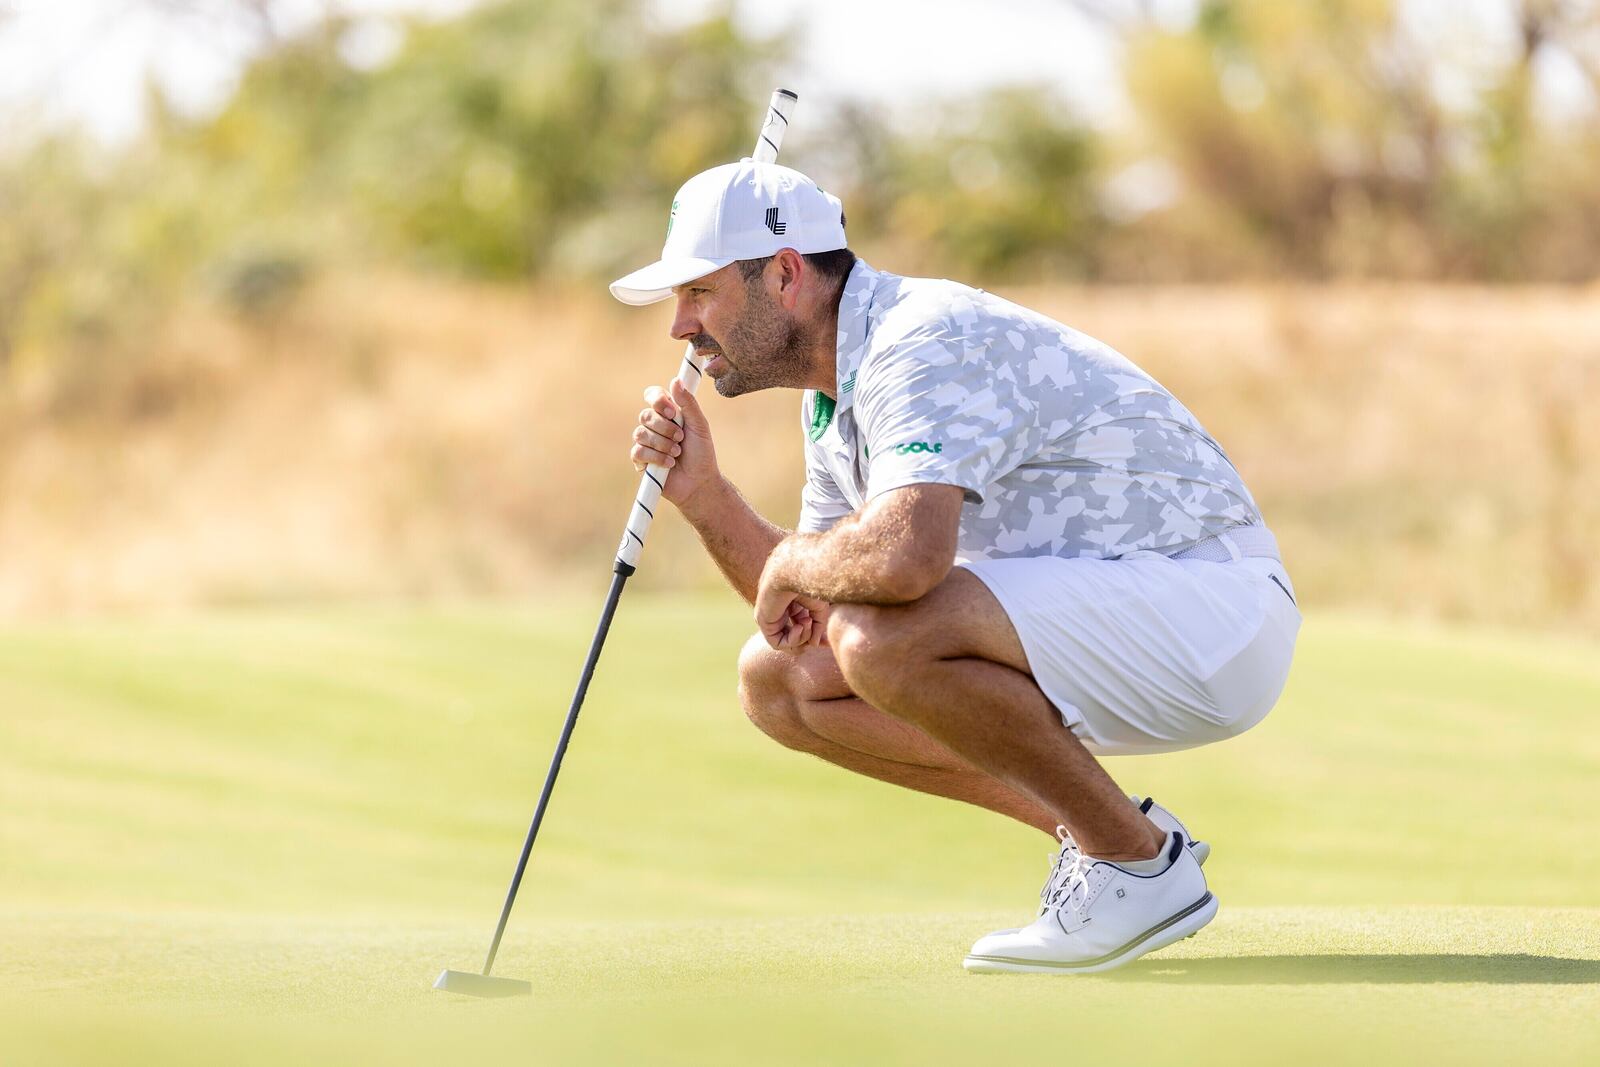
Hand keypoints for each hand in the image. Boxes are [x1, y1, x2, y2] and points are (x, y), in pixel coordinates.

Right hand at [630, 379, 717, 505]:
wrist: (700, 482)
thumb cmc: (702, 453)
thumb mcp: (699, 425)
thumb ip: (688, 403)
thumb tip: (676, 380)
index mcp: (667, 413)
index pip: (652, 395)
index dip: (657, 400)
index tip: (671, 411)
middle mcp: (654, 425)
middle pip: (645, 415)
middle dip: (665, 428)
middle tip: (681, 438)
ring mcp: (646, 443)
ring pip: (640, 433)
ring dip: (662, 444)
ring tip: (677, 453)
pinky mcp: (640, 460)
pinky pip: (638, 451)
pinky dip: (656, 457)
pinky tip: (669, 464)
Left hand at [755, 566, 831, 651]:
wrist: (794, 570)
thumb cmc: (807, 583)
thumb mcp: (819, 607)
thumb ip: (818, 626)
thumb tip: (815, 644)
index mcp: (791, 605)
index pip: (801, 628)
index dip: (815, 637)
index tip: (827, 643)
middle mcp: (779, 612)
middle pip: (793, 639)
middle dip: (808, 642)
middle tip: (822, 642)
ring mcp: (769, 618)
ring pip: (786, 643)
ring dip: (802, 638)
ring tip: (808, 622)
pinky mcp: (763, 622)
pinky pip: (777, 643)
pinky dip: (793, 640)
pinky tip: (800, 625)